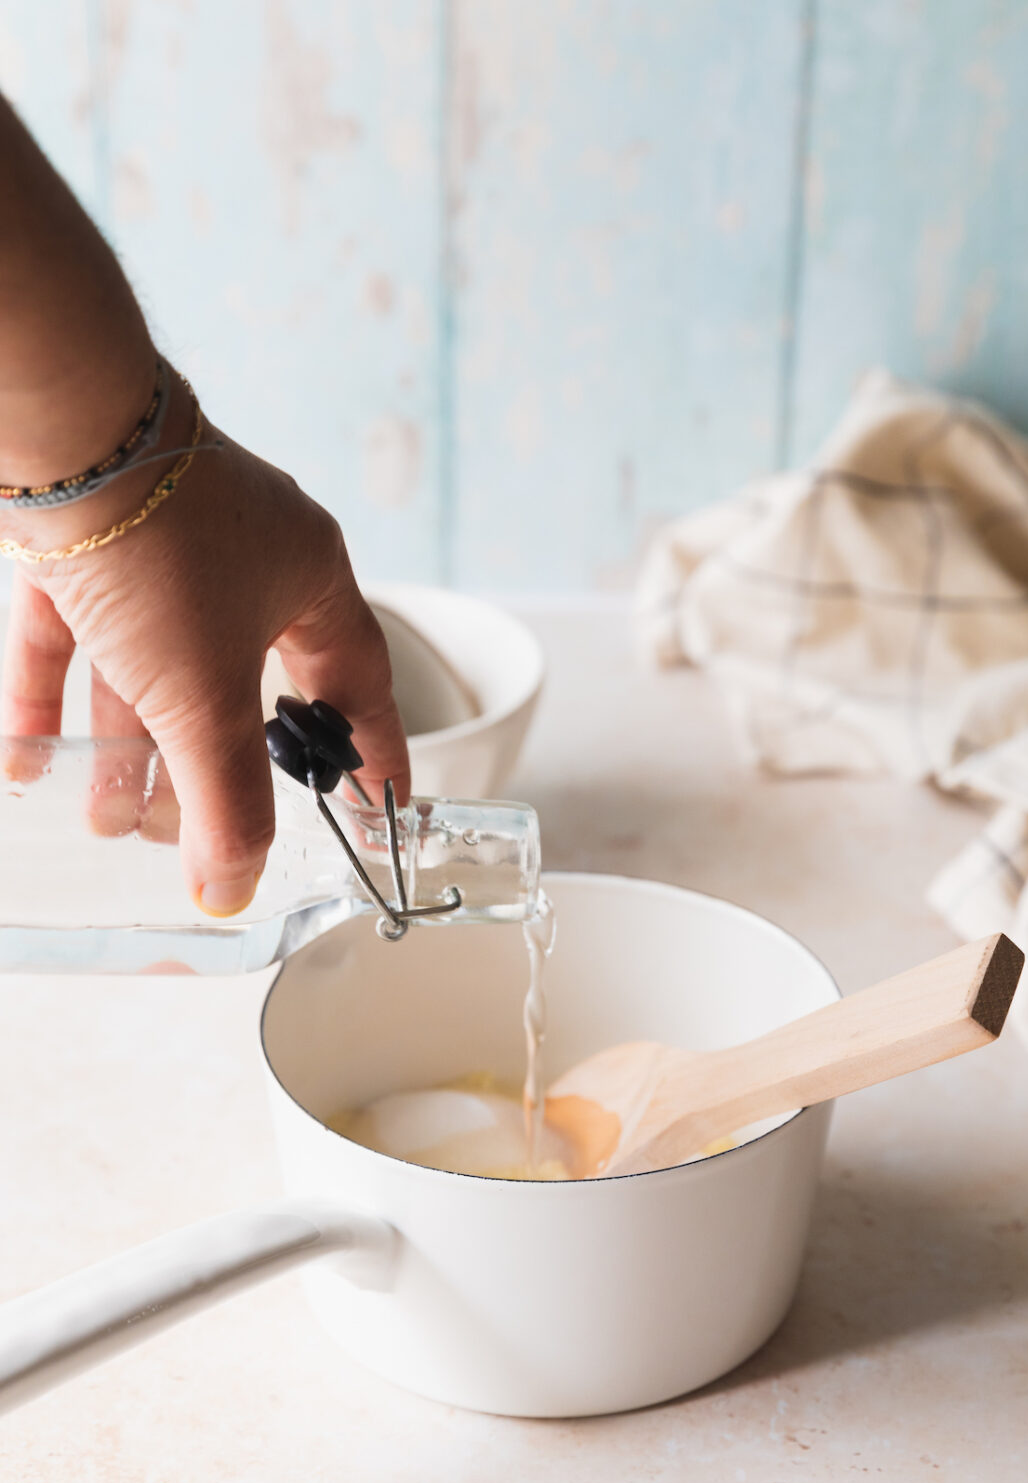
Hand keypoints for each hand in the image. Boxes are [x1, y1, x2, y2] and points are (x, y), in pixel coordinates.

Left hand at [1, 376, 409, 915]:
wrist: (60, 430)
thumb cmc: (160, 543)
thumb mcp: (204, 696)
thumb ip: (225, 800)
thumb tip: (230, 889)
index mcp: (309, 578)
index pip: (357, 686)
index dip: (368, 755)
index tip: (376, 812)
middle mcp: (246, 558)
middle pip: (243, 689)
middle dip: (214, 771)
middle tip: (198, 836)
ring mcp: (164, 544)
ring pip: (157, 667)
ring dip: (132, 747)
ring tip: (108, 819)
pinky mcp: (88, 539)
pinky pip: (82, 633)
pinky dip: (59, 696)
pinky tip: (31, 759)